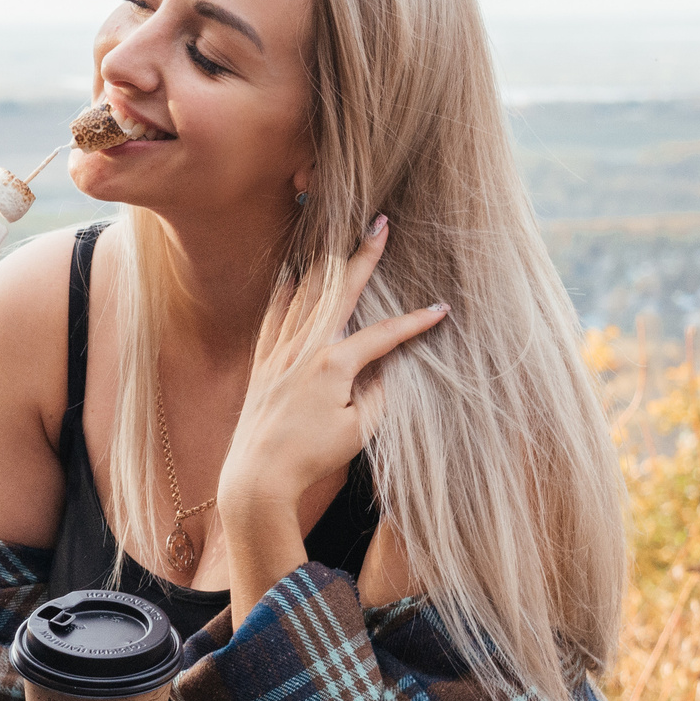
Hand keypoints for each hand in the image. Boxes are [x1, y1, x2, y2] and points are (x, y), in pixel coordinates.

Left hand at [217, 216, 446, 620]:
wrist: (257, 478)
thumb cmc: (311, 458)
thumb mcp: (359, 430)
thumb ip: (378, 394)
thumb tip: (384, 368)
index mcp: (333, 363)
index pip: (384, 334)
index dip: (416, 323)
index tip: (442, 310)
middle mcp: (303, 348)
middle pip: (339, 290)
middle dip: (363, 254)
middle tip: (379, 222)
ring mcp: (279, 352)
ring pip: (304, 294)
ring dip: (326, 262)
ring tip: (339, 234)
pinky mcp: (262, 363)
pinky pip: (274, 314)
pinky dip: (285, 290)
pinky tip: (291, 273)